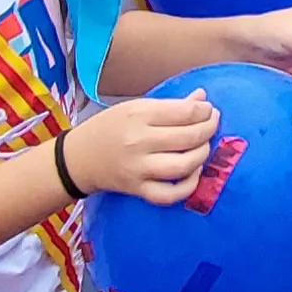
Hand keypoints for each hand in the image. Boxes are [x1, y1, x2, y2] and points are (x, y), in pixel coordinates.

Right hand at [60, 93, 217, 206]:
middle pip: (189, 137)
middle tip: (212, 125)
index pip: (185, 112)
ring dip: (202, 155)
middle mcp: (139, 141)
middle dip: (209, 129)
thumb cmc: (110, 127)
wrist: (79, 157)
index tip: (209, 110)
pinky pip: (169, 194)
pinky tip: (193, 173)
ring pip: (183, 165)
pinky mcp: (137, 189)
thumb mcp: (136, 107)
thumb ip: (171, 105)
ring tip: (203, 146)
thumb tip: (203, 97)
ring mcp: (138, 168)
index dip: (205, 111)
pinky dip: (188, 186)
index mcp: (139, 114)